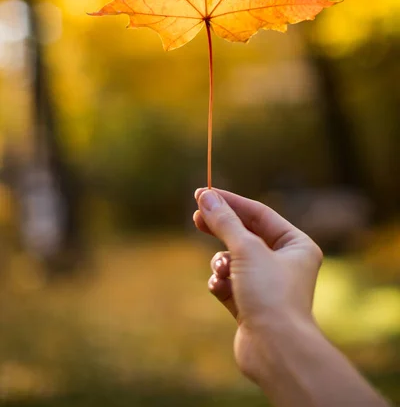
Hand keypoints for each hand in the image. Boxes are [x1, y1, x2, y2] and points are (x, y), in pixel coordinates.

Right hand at [193, 188, 322, 385]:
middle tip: (196, 217)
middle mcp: (285, 263)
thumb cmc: (270, 294)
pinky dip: (221, 284)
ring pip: (233, 260)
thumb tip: (206, 197)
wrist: (276, 351)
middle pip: (245, 235)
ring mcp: (267, 285)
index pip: (259, 214)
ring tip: (223, 271)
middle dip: (221, 228)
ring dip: (222, 263)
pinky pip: (228, 284)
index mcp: (296, 245)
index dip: (231, 202)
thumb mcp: (245, 249)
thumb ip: (224, 222)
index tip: (204, 193)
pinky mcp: (251, 305)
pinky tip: (221, 290)